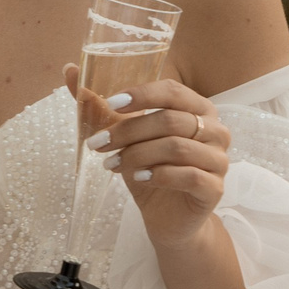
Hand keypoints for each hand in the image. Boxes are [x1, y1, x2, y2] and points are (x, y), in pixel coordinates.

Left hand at [65, 65, 231, 242]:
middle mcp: (215, 130)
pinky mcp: (215, 189)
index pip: (172, 91)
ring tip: (112, 164)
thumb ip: (100, 107)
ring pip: (176, 147)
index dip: (141, 94)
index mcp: (198, 109)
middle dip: (127, 131)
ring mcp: (218, 159)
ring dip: (137, 154)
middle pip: (169, 120)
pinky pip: (189, 175)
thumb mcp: (124, 138)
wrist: (169, 218)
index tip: (110, 103)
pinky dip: (158, 174)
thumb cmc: (151, 170)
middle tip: (97, 143)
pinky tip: (138, 177)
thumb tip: (69, 70)